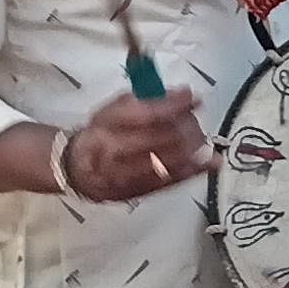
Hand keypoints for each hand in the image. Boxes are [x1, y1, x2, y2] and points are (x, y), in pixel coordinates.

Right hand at [56, 91, 209, 201]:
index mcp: (106, 125)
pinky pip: (170, 182)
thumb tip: (181, 95)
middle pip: (160, 139)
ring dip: (191, 147)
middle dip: (184, 126)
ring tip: (202, 136)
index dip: (173, 105)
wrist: (76, 168)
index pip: (145, 115)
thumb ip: (146, 101)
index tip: (191, 96)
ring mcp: (125, 175)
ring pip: (167, 162)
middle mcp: (114, 152)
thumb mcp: (114, 108)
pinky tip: (212, 161)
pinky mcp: (138, 192)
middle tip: (195, 117)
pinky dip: (194, 171)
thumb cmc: (100, 133)